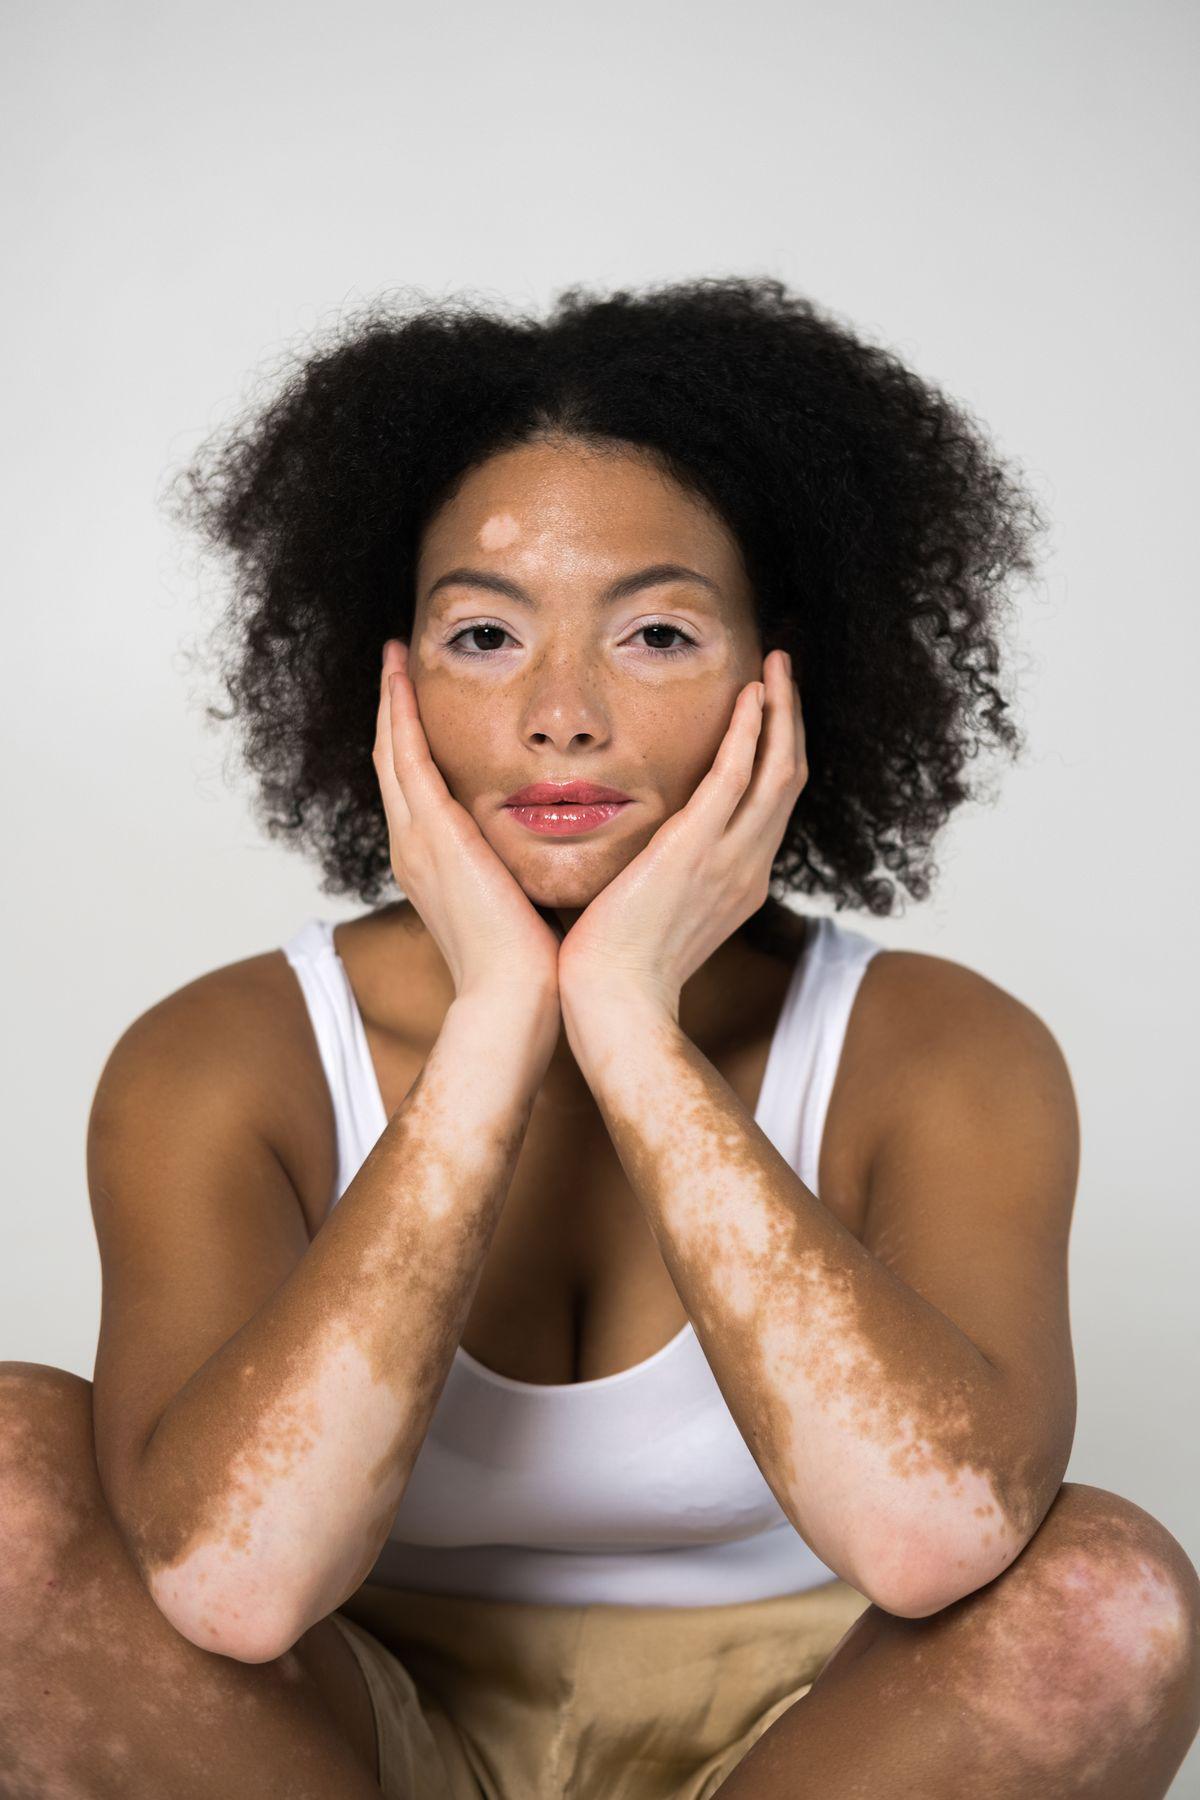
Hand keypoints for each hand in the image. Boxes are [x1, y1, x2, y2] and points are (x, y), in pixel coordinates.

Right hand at [374, 640, 562, 1007]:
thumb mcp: (523, 903)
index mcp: (434, 866)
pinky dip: (399, 713)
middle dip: (391, 711)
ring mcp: (416, 840)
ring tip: (392, 656)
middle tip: (393, 662)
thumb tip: (557, 849)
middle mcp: (414, 848)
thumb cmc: (530, 965)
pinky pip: (406, 757)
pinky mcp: (432, 833)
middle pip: (393, 762)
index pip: (417, 789)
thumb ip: (524, 870)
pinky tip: (400, 674)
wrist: (513, 999)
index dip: (413, 743)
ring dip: (389, 700)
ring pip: (392, 751)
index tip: (418, 703)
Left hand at [556, 648, 806, 1018]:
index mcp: (738, 883)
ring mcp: (729, 860)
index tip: (771, 713)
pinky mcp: (697, 850)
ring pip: (778, 770)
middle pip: (790, 779)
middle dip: (792, 720)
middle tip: (786, 670)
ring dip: (781, 711)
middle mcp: (748, 868)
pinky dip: (749, 733)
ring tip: (777, 665)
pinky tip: (749, 696)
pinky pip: (736, 778)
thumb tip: (636, 855)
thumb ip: (659, 877)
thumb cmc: (616, 970)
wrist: (614, 1005)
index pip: (771, 805)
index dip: (777, 754)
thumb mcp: (653, 915)